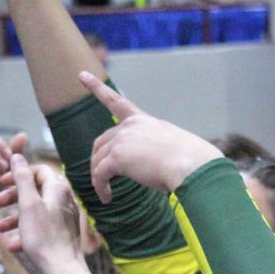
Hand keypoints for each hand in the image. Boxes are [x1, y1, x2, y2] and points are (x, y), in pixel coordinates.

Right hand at [0, 155, 81, 268]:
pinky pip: (40, 227)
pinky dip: (26, 232)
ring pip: (35, 210)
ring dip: (15, 218)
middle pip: (35, 190)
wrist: (62, 269)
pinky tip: (14, 246)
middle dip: (13, 197)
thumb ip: (22, 178)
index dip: (18, 173)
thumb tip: (17, 156)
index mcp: (58, 188)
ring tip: (0, 229)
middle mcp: (64, 199)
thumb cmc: (44, 236)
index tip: (1, 182)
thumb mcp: (28, 204)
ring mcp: (63, 217)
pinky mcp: (61, 233)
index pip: (38, 170)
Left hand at [77, 71, 222, 201]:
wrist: (193, 166)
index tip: (82, 75)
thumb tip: (151, 164)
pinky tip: (107, 198)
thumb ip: (154, 148)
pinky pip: (99, 175)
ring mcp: (122, 140)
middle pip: (102, 142)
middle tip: (102, 179)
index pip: (115, 101)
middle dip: (98, 161)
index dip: (96, 88)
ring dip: (99, 179)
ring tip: (107, 194)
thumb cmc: (190, 161)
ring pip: (98, 161)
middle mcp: (130, 126)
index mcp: (143, 121)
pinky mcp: (117, 158)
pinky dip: (100, 188)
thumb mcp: (170, 145)